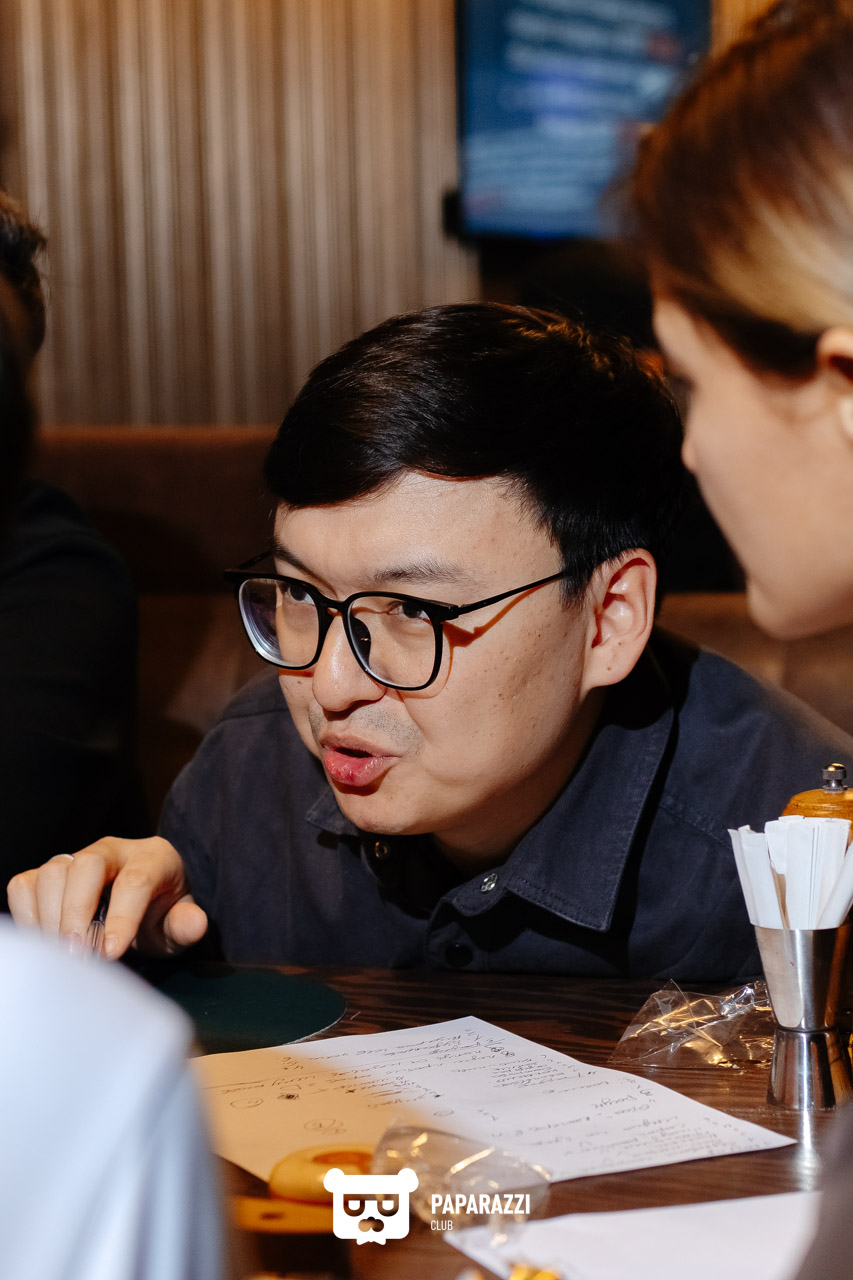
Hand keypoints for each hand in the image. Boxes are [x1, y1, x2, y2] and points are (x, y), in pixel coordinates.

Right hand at [6, 836, 208, 958]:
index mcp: (153, 857)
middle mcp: (112, 850)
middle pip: (86, 866)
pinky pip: (25, 886)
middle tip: (78, 954)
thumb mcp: (178, 925)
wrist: (140, 906)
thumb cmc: (159, 916)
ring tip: (64, 953)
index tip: (111, 953)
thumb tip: (195, 924)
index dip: (122, 917)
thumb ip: (186, 925)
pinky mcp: (47, 873)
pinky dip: (28, 916)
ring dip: (52, 918)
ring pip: (52, 873)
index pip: (135, 880)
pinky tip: (46, 941)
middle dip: (78, 912)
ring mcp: (76, 858)